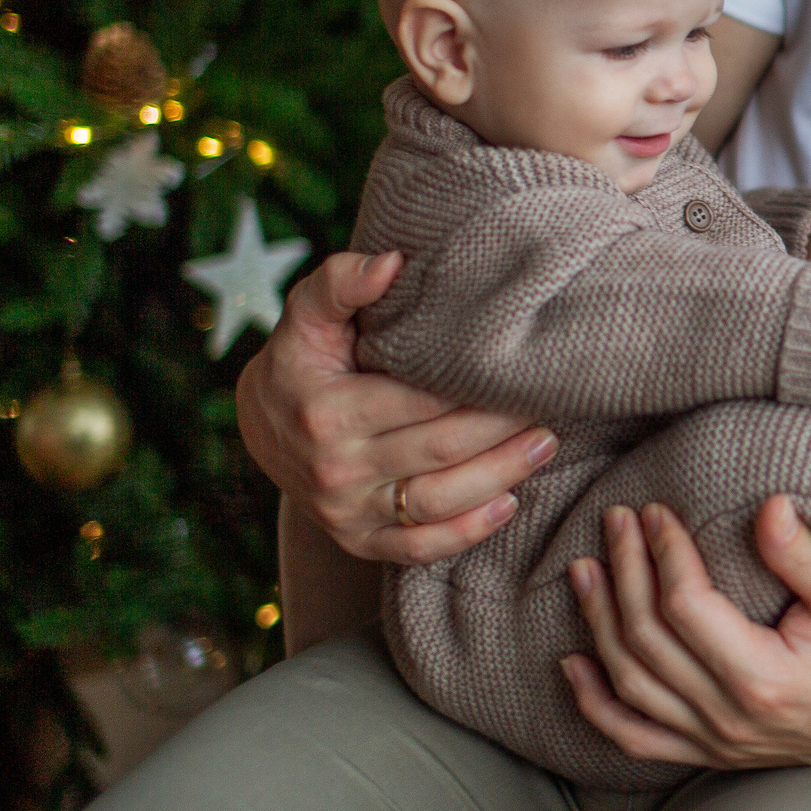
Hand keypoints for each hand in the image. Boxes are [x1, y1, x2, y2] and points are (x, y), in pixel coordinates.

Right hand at [236, 250, 554, 565]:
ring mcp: (344, 511)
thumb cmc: (302, 357)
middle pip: (441, 450)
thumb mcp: (307, 313)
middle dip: (503, 430)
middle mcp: (334, 468)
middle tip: (549, 408)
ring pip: (438, 503)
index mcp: (326, 410)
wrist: (261, 424)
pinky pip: (418, 548)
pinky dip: (466, 533)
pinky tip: (507, 504)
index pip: (421, 401)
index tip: (523, 371)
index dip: (478, 388)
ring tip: (543, 446)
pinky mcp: (356, 540)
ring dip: (501, 477)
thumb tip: (391, 262)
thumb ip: (341, 282)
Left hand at [562, 496, 810, 766]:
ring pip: (631, 685)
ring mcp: (717, 743)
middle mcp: (730, 718)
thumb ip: (805, 559)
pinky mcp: (714, 754)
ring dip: (599, 626)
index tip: (656, 510)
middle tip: (615, 522)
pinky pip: (637, 737)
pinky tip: (573, 668)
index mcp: (764, 679)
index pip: (686, 606)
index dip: (664, 553)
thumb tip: (768, 504)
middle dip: (624, 574)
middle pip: (646, 641)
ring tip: (584, 571)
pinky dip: (598, 705)